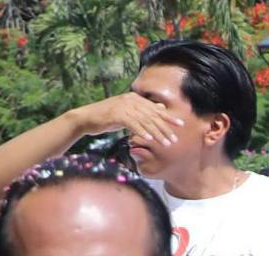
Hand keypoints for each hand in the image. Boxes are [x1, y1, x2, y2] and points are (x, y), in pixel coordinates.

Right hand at [72, 91, 186, 154]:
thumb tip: (161, 109)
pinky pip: (132, 124)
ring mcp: (123, 106)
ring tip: (165, 144)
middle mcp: (131, 100)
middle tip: (174, 140)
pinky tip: (148, 139)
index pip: (155, 109)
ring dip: (156, 134)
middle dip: (165, 129)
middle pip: (152, 116)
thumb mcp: (128, 113)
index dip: (169, 117)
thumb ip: (143, 111)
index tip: (181, 125)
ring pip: (145, 121)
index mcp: (135, 98)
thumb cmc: (107, 118)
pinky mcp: (116, 114)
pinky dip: (141, 131)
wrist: (87, 118)